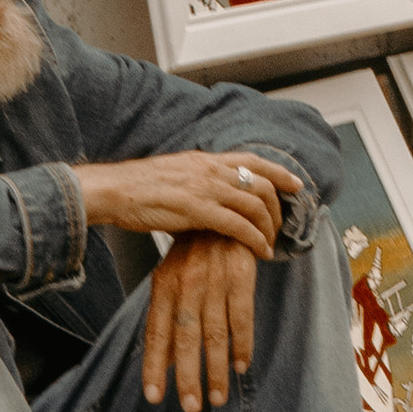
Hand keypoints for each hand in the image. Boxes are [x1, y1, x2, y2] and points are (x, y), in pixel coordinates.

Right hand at [72, 147, 301, 255]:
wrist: (116, 189)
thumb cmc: (139, 186)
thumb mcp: (176, 173)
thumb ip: (198, 181)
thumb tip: (212, 195)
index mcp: (205, 159)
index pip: (252, 160)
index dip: (279, 171)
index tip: (297, 184)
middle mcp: (211, 170)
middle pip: (261, 184)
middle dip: (277, 207)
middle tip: (279, 226)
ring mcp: (206, 189)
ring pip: (254, 205)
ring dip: (269, 226)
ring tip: (271, 243)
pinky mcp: (198, 211)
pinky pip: (238, 226)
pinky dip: (255, 239)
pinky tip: (260, 252)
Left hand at [141, 230, 258, 411]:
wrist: (222, 212)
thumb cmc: (193, 252)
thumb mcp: (172, 279)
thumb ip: (168, 319)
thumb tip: (165, 364)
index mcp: (164, 284)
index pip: (156, 332)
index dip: (154, 366)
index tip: (154, 397)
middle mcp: (187, 284)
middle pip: (186, 338)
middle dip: (188, 377)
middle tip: (191, 408)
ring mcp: (214, 280)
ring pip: (215, 334)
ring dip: (217, 369)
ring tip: (218, 398)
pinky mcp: (241, 276)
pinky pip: (242, 317)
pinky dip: (243, 344)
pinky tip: (241, 366)